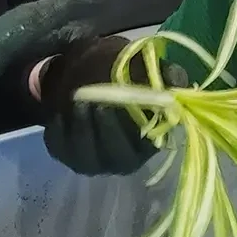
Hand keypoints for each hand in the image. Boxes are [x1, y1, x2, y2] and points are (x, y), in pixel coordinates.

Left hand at [37, 36, 188, 175]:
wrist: (91, 85)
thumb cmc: (127, 83)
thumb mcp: (149, 75)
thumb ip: (167, 77)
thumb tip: (176, 81)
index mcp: (148, 144)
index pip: (147, 146)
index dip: (138, 129)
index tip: (129, 104)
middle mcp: (123, 160)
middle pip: (118, 157)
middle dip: (109, 131)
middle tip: (100, 105)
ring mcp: (93, 161)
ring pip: (88, 156)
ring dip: (83, 130)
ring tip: (80, 103)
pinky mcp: (66, 155)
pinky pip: (61, 148)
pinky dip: (60, 131)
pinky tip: (61, 112)